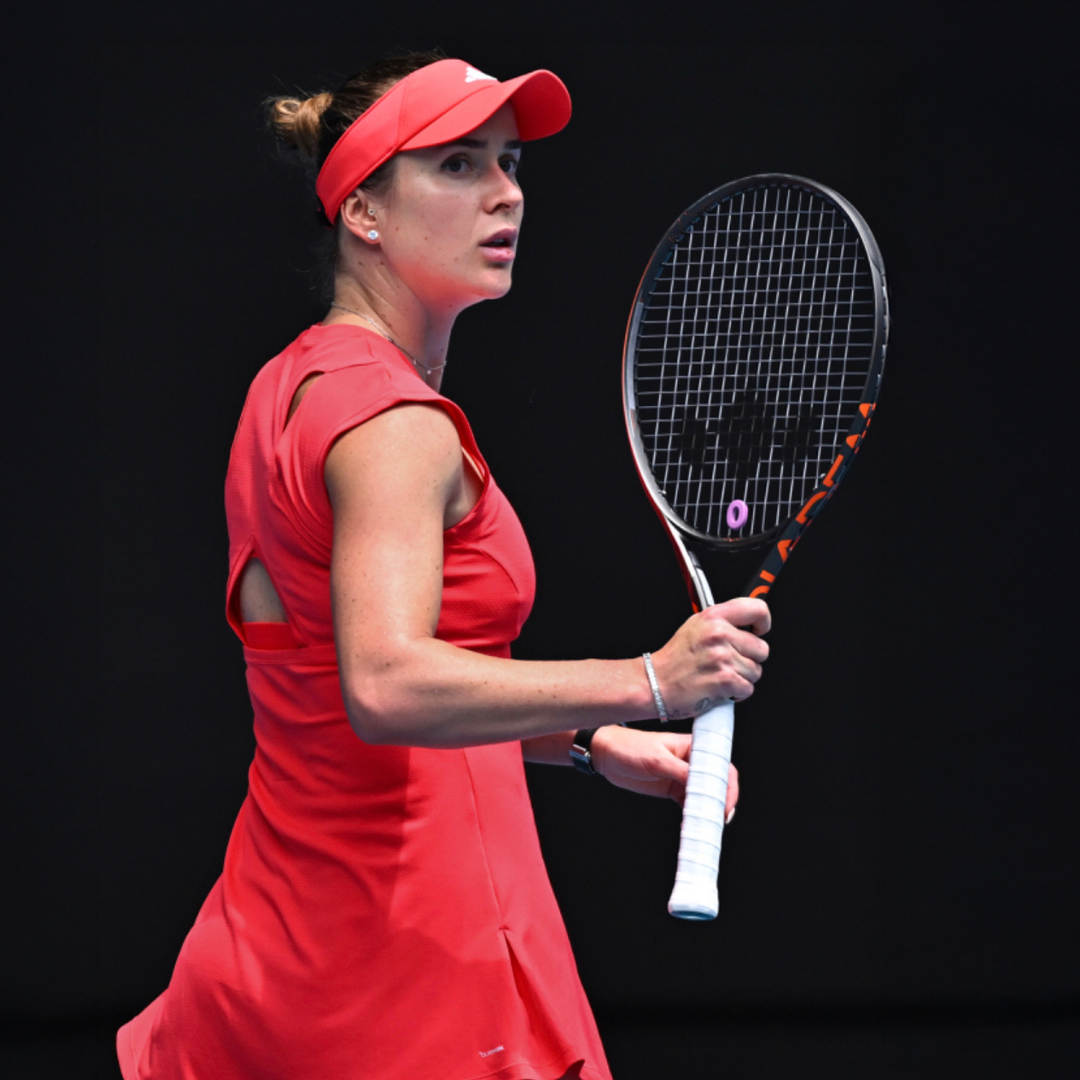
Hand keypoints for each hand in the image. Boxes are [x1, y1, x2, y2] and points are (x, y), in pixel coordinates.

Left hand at [590, 725, 738, 817]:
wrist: (607, 755)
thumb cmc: (630, 747)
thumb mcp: (656, 759)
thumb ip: (680, 770)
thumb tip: (701, 784)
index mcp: (692, 746)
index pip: (720, 764)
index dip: (727, 784)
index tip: (726, 803)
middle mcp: (691, 761)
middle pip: (716, 781)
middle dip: (721, 800)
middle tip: (720, 818)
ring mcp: (682, 776)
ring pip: (704, 795)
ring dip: (707, 809)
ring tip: (708, 825)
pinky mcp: (673, 788)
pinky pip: (689, 803)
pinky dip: (693, 814)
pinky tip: (692, 824)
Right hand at [649, 598, 770, 717]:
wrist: (656, 683)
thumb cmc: (676, 658)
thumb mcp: (696, 626)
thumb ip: (723, 621)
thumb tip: (750, 623)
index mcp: (714, 616)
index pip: (757, 609)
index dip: (763, 622)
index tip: (758, 631)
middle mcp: (719, 634)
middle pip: (761, 648)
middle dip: (749, 659)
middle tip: (728, 662)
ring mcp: (722, 657)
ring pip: (756, 671)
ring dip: (741, 678)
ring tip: (719, 674)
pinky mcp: (724, 680)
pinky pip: (748, 688)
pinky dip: (736, 693)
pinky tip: (719, 687)